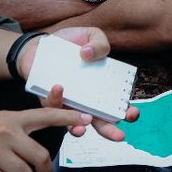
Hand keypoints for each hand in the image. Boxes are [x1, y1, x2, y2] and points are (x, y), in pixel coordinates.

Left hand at [18, 26, 139, 140]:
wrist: (40, 45)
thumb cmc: (69, 44)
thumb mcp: (91, 36)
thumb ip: (100, 43)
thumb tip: (88, 53)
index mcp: (102, 88)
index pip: (118, 106)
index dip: (127, 113)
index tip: (131, 113)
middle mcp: (87, 102)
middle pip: (101, 123)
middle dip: (110, 131)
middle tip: (119, 136)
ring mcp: (68, 104)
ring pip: (74, 123)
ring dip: (79, 128)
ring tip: (82, 127)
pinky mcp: (48, 103)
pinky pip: (52, 108)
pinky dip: (56, 100)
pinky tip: (59, 87)